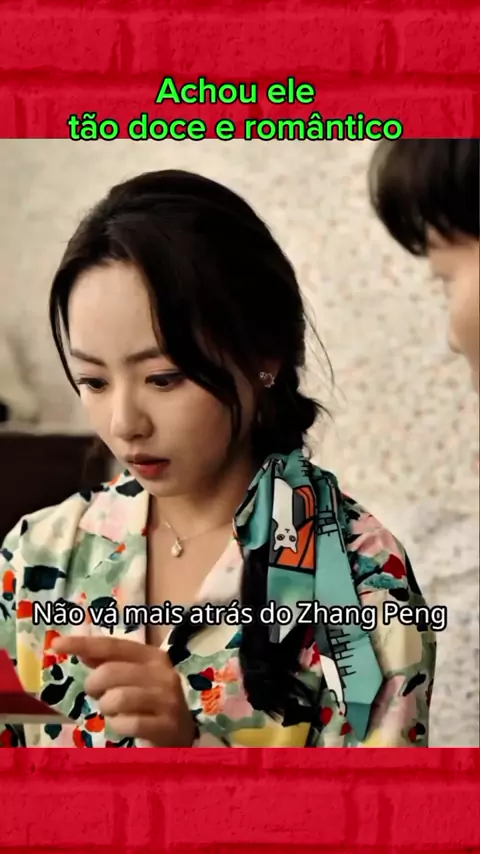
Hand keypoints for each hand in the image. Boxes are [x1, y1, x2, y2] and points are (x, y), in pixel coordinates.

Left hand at [52, 635, 195, 746]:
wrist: (181, 739)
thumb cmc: (150, 704)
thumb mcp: (133, 679)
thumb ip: (109, 663)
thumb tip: (80, 649)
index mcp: (153, 657)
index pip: (112, 645)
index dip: (83, 643)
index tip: (57, 643)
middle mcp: (163, 673)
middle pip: (110, 672)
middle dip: (94, 686)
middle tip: (97, 695)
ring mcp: (167, 699)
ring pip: (117, 698)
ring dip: (107, 709)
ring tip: (114, 712)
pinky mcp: (167, 725)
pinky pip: (128, 723)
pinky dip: (119, 726)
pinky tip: (125, 725)